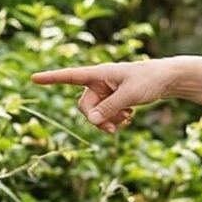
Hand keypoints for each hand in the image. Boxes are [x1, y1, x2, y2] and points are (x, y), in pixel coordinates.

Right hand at [31, 58, 186, 132]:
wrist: (167, 79)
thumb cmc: (149, 80)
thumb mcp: (129, 95)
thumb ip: (109, 108)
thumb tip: (91, 121)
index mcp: (98, 73)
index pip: (70, 76)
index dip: (52, 78)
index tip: (34, 78)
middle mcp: (99, 81)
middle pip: (85, 105)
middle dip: (97, 118)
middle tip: (113, 129)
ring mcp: (106, 91)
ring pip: (96, 113)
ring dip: (108, 120)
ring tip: (126, 120)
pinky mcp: (114, 98)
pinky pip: (106, 114)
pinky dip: (114, 119)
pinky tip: (129, 117)